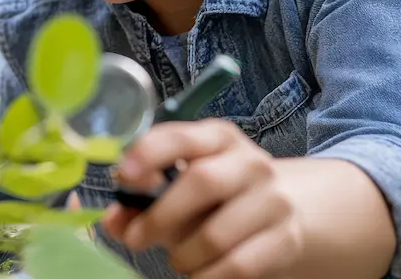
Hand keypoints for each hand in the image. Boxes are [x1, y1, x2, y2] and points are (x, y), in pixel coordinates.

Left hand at [101, 119, 303, 278]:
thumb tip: (112, 221)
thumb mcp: (183, 187)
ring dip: (184, 256)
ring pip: (216, 234)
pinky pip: (238, 266)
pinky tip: (199, 274)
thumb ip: (142, 201)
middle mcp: (249, 162)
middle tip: (136, 239)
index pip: (180, 136)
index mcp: (217, 139)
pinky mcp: (286, 239)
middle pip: (201, 181)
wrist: (288, 209)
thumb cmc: (220, 196)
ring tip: (177, 260)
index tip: (123, 176)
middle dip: (160, 216)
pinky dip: (209, 277)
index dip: (149, 152)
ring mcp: (273, 200)